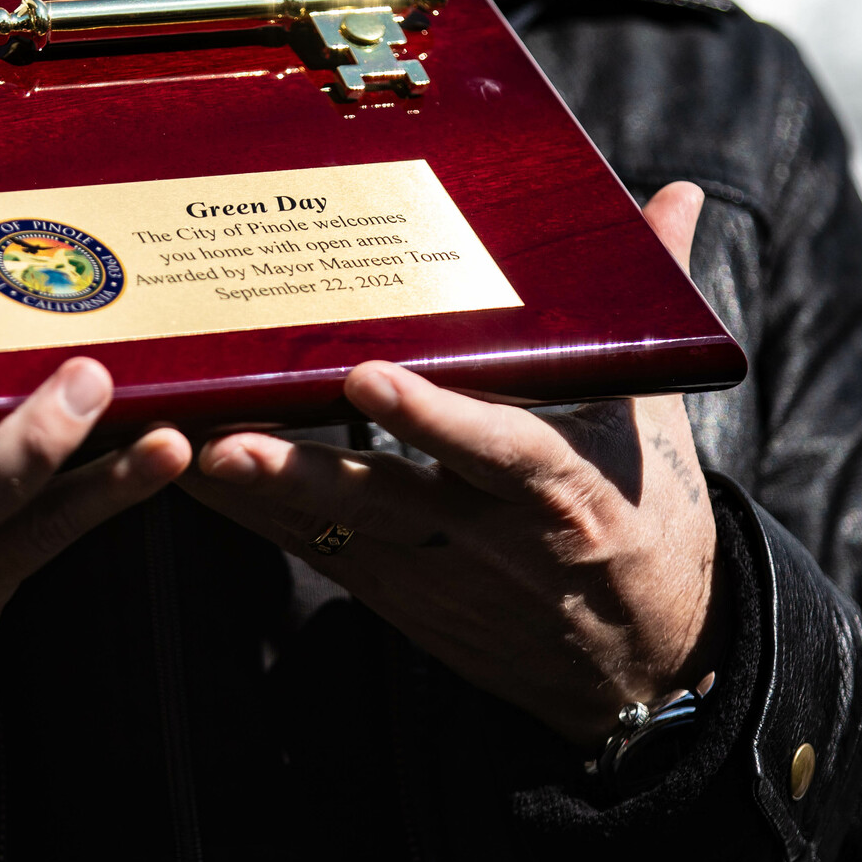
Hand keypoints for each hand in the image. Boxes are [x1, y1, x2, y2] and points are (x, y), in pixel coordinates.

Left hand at [178, 183, 721, 745]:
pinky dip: (257, 520)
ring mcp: (437, 572)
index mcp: (561, 484)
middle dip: (305, 474)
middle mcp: (491, 535)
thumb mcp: (652, 419)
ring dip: (257, 497)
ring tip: (187, 454)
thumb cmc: (646, 516)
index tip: (366, 378)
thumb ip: (647, 304)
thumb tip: (673, 196)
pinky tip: (191, 481)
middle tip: (229, 441)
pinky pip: (318, 555)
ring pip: (334, 534)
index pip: (496, 448)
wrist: (649, 665)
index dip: (431, 417)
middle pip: (385, 500)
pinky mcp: (398, 597)